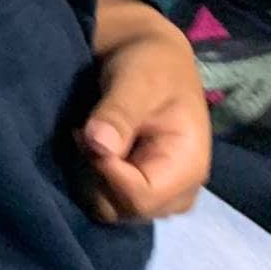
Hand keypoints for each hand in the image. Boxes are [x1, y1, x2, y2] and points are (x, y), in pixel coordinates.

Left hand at [78, 0, 211, 223]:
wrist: (151, 59)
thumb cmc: (151, 65)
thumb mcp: (137, 79)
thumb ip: (119, 113)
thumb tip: (97, 144)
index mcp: (188, 168)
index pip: (141, 198)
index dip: (106, 173)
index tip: (85, 134)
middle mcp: (177, 193)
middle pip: (124, 210)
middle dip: (94, 174)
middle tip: (82, 130)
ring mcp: (158, 196)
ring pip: (110, 210)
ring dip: (88, 176)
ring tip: (86, 135)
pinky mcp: (138, 191)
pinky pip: (105, 201)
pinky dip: (89, 178)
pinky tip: (87, 146)